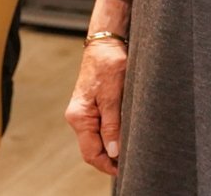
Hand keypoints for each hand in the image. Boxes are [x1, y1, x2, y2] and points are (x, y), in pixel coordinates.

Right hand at [65, 38, 127, 176]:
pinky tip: (124, 134)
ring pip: (97, 140)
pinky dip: (111, 136)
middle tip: (132, 159)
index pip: (90, 152)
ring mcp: (84, 112)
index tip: (125, 168)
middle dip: (110, 158)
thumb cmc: (108, 65)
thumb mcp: (113, 96)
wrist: (106, 43)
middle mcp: (78, 116)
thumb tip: (113, 152)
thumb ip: (111, 125)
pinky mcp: (92, 107)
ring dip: (111, 147)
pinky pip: (99, 129)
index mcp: (79, 116)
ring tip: (130, 147)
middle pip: (92, 149)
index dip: (107, 165)